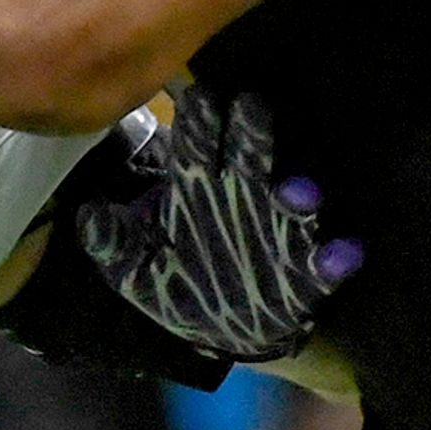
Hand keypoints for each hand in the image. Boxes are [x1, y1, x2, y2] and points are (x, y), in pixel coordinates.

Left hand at [69, 85, 359, 364]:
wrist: (219, 331)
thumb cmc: (177, 282)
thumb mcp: (135, 270)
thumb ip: (112, 244)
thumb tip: (88, 216)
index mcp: (199, 189)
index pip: (198, 146)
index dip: (200, 124)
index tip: (200, 97)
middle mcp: (243, 200)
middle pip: (251, 158)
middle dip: (254, 134)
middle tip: (255, 106)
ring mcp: (278, 234)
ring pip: (292, 206)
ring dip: (299, 197)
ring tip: (299, 191)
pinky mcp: (307, 273)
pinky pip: (323, 265)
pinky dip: (335, 259)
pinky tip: (342, 253)